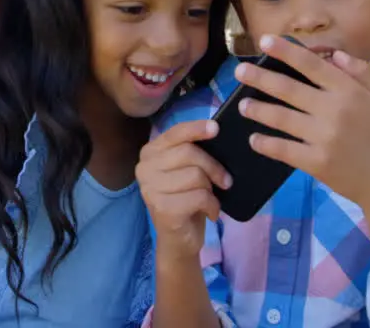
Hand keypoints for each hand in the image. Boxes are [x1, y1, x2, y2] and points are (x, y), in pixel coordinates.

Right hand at [136, 119, 230, 258]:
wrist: (178, 240)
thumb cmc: (186, 199)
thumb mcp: (187, 170)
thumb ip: (193, 152)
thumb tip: (215, 131)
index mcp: (150, 153)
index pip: (175, 133)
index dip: (196, 128)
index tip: (216, 129)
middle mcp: (144, 168)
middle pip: (189, 152)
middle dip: (213, 167)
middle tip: (225, 181)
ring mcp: (150, 189)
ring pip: (196, 175)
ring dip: (212, 189)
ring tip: (209, 199)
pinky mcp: (162, 209)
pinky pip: (200, 196)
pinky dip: (212, 205)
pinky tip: (210, 213)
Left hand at [235, 35, 369, 224]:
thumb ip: (360, 72)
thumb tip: (335, 54)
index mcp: (348, 91)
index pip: (311, 64)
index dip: (285, 51)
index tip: (264, 41)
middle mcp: (334, 110)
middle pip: (288, 89)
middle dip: (259, 78)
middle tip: (238, 71)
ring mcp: (324, 137)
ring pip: (281, 118)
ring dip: (257, 110)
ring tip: (242, 105)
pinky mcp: (316, 162)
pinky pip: (283, 149)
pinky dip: (265, 144)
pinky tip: (254, 139)